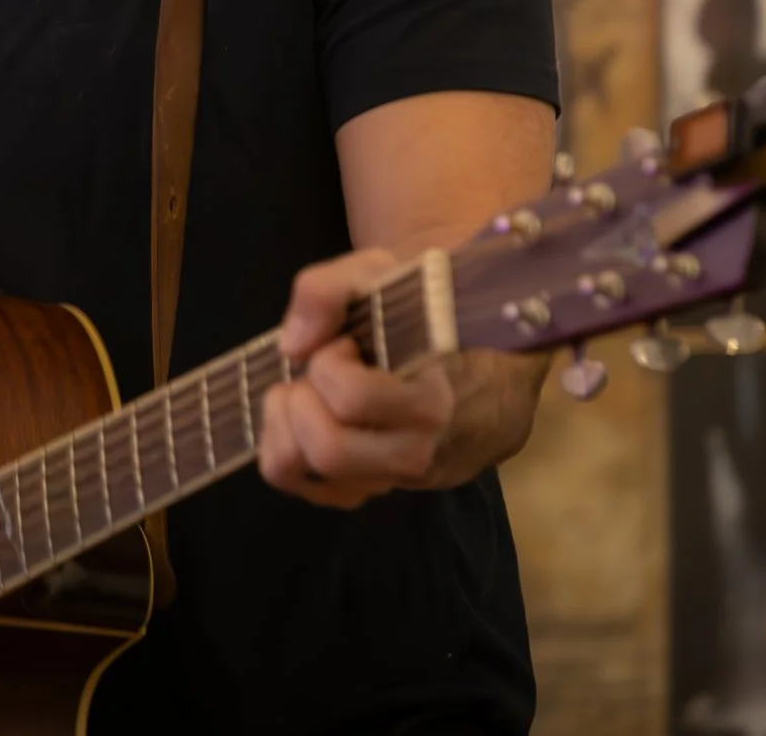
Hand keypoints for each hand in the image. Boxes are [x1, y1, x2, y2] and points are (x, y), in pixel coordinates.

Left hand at [255, 247, 455, 508]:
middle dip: (302, 400)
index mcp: (431, 403)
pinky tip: (304, 416)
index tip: (347, 344)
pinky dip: (285, 448)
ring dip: (286, 425)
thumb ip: (329, 290)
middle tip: (317, 373)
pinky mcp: (364, 491)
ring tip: (306, 393)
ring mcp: (388, 479)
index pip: (355, 400)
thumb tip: (291, 346)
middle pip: (327, 450)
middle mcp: (414, 454)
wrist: (480, 367)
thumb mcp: (382, 275)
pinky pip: (301, 487)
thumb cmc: (426, 317)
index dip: (330, 364)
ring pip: (307, 474)